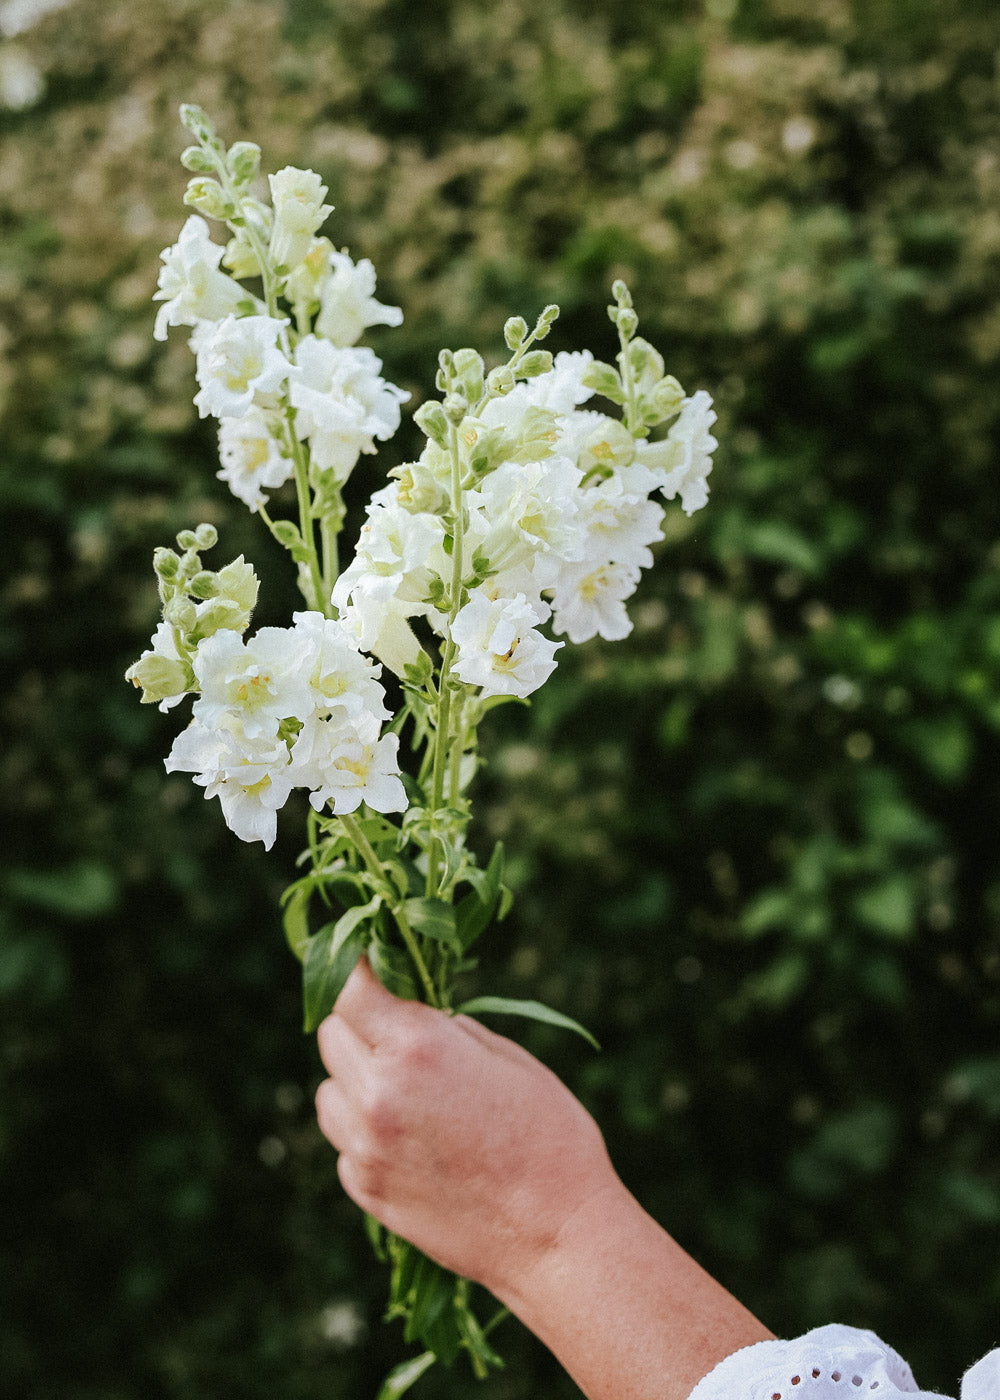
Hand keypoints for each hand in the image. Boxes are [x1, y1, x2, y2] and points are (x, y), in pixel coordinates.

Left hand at [315, 957, 616, 1301]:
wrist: (557, 1236)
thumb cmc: (551, 1135)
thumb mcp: (508, 1057)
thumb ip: (449, 1029)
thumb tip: (413, 1015)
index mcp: (417, 1048)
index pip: (349, 987)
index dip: (355, 968)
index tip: (367, 963)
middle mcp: (378, 1093)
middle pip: (331, 1034)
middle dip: (359, 1023)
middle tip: (397, 1032)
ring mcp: (366, 1146)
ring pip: (329, 1090)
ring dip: (354, 1080)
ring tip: (405, 1091)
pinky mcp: (365, 1190)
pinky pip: (344, 1142)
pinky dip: (365, 1131)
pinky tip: (412, 1138)